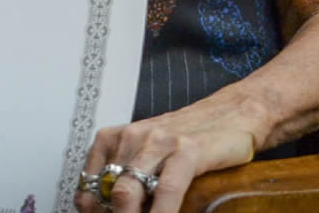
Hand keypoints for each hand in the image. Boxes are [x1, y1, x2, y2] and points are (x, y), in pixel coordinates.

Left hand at [74, 96, 262, 212]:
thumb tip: (109, 207)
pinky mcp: (187, 151)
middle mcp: (132, 137)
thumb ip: (126, 177)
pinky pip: (166, 189)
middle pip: (107, 189)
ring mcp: (159, 143)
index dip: (92, 209)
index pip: (88, 184)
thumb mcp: (146, 155)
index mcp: (114, 138)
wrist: (230, 114)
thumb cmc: (186, 139)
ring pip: (129, 191)